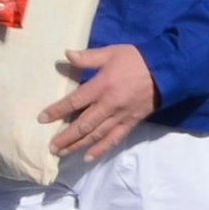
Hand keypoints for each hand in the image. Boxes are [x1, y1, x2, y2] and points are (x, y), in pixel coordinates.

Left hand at [40, 45, 158, 160]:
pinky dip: (101, 149)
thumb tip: (67, 55)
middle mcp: (109, 105)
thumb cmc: (137, 59)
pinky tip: (88, 157)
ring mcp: (120, 116)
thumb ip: (88, 57)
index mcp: (102, 86)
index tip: (42, 119)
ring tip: (63, 153)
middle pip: (83, 124)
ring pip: (96, 135)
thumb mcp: (112, 52)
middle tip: (51, 146)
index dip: (57, 111)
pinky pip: (114, 139)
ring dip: (78, 145)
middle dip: (65, 136)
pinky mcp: (131, 122)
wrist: (166, 70)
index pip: (75, 101)